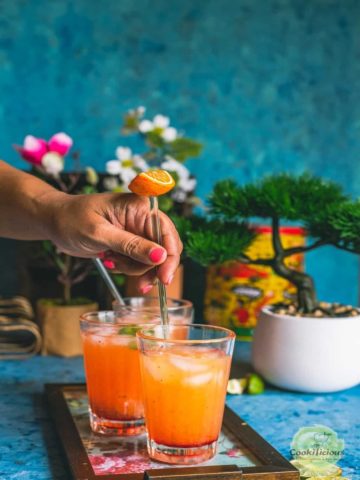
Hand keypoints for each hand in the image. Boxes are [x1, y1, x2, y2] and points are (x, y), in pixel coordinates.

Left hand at [46, 191, 182, 292]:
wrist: (55, 222)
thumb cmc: (71, 219)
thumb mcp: (100, 234)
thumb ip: (131, 245)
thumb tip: (161, 256)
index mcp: (140, 207)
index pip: (167, 234)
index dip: (169, 258)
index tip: (164, 279)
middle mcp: (143, 218)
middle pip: (165, 249)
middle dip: (152, 268)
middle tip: (140, 286)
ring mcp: (137, 231)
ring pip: (152, 260)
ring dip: (134, 269)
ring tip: (111, 262)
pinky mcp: (130, 243)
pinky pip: (139, 262)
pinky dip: (126, 267)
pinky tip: (109, 260)